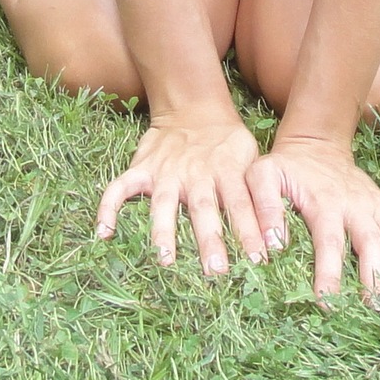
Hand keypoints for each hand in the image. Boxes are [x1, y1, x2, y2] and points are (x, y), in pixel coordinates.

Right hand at [96, 117, 269, 275]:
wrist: (193, 107)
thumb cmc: (228, 144)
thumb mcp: (251, 159)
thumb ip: (257, 193)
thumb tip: (277, 236)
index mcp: (226, 170)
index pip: (242, 203)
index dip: (250, 230)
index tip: (260, 259)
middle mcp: (196, 174)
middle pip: (203, 209)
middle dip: (210, 240)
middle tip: (216, 272)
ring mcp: (166, 172)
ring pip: (163, 204)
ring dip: (163, 232)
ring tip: (164, 260)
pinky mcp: (142, 169)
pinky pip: (120, 188)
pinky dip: (108, 208)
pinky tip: (102, 234)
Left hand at [248, 135, 379, 301]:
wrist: (314, 145)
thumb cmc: (285, 168)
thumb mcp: (262, 177)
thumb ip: (264, 207)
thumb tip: (272, 248)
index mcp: (325, 203)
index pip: (330, 242)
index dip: (329, 274)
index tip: (327, 303)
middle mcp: (356, 205)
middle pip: (372, 243)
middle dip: (376, 277)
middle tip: (375, 310)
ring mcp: (376, 205)